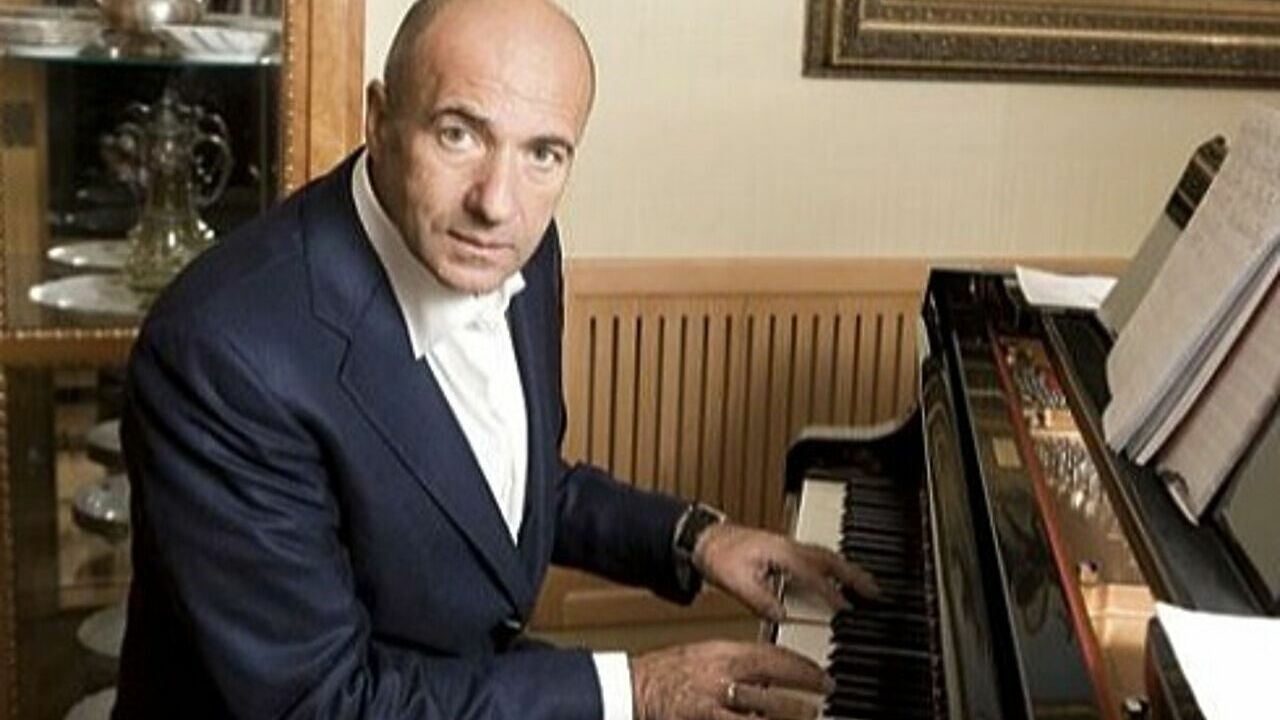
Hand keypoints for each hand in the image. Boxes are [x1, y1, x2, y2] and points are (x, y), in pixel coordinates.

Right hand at [631, 640, 832, 719]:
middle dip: (804, 693)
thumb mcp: (705, 656)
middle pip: (772, 684)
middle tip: (826, 695)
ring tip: (809, 715)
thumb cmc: (667, 673)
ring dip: (789, 715)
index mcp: (722, 654)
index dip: (801, 666)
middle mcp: (720, 678)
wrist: (630, 688)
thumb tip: (770, 672)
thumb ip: (736, 664)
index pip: (772, 656)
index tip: (821, 674)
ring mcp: (712, 705)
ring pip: (761, 712)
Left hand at [694, 523, 879, 621]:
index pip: (814, 576)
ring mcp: (790, 545)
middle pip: (832, 560)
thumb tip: (783, 616)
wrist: (705, 539)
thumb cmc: (719, 556)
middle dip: (855, 575)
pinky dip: (835, 566)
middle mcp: (790, 546)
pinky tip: (839, 577)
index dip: (831, 593)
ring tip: (866, 586)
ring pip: (828, 556)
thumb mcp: (737, 583)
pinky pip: (819, 556)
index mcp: (781, 554)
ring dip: (849, 570)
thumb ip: (761, 601)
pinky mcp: (787, 548)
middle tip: (875, 592)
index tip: (847, 609)